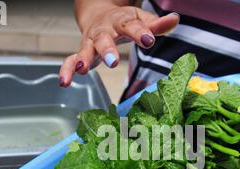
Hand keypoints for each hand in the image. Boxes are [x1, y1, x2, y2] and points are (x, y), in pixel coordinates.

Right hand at [59, 6, 178, 86]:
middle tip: (112, 62)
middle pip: (104, 39)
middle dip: (107, 49)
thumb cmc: (124, 22)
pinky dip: (66, 70)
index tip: (149, 40)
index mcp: (121, 21)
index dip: (140, 33)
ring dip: (83, 59)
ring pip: (86, 49)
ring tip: (83, 70)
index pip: (131, 26)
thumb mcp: (141, 20)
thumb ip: (156, 25)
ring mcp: (91, 42)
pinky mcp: (82, 52)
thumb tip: (174, 19)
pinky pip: (71, 60)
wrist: (99, 14)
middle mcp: (104, 31)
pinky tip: (64, 82)